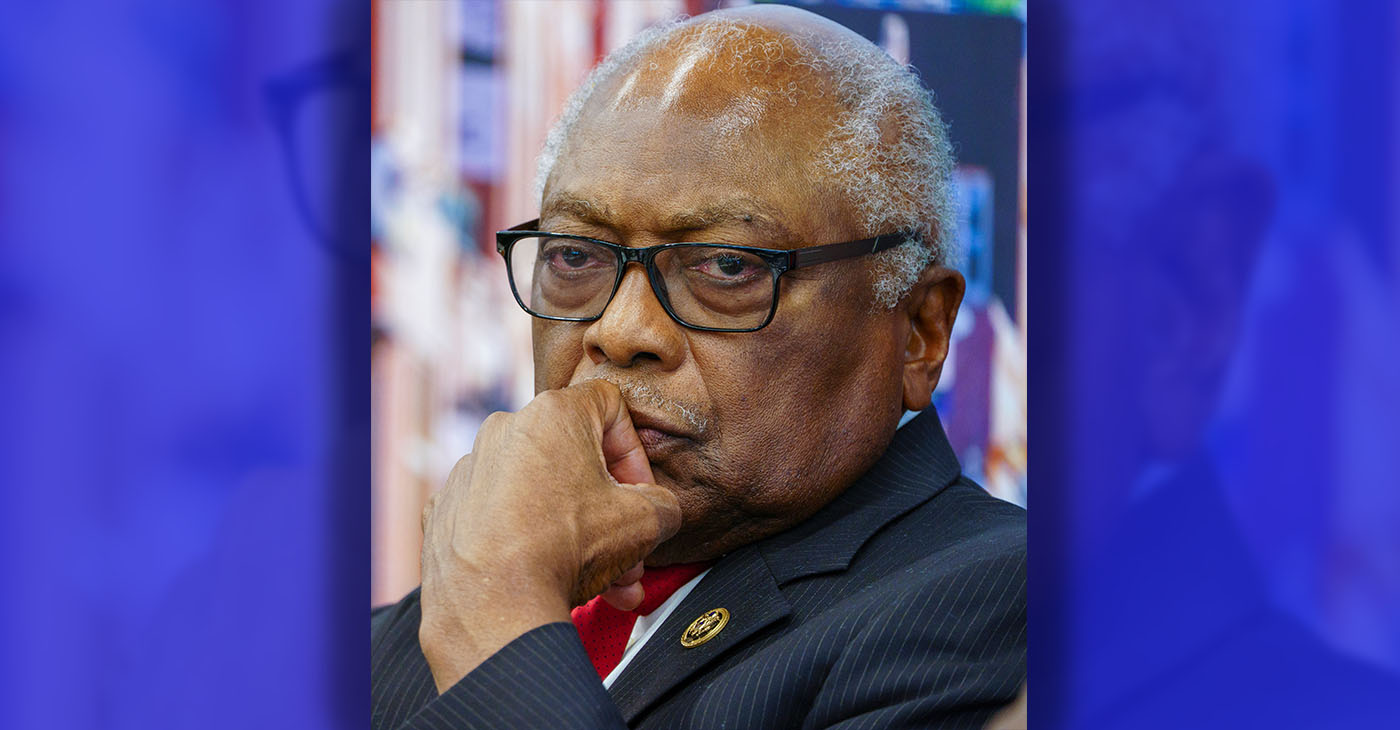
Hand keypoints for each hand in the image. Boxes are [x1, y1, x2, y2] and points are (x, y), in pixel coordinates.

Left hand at [417, 380, 682, 693]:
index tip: (641, 495)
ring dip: (574, 533)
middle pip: (574, 461)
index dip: (635, 453)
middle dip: (609, 511)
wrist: (493, 605)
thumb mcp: (647, 521)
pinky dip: (523, 541)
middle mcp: (504, 430)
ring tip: (601, 583)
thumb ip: (663, 503)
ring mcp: (468, 471)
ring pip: (538, 493)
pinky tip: (545, 578)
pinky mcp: (444, 510)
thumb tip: (657, 511)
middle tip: (629, 552)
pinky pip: (497, 518)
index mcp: (552, 414)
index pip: (610, 407)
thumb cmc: (567, 549)